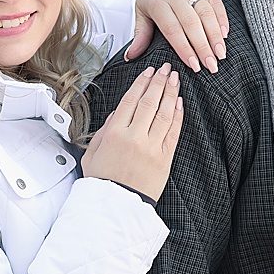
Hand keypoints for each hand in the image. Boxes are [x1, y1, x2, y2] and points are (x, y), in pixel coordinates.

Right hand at [82, 64, 183, 200]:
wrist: (117, 206)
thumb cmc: (103, 181)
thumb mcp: (93, 153)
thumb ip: (104, 131)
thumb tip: (116, 115)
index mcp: (115, 134)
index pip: (131, 100)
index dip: (141, 83)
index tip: (148, 71)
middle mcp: (135, 137)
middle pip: (150, 102)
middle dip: (159, 82)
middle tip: (166, 68)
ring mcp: (153, 147)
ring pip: (164, 114)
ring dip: (171, 93)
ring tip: (175, 79)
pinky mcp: (165, 158)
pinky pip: (173, 131)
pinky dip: (178, 115)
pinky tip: (180, 103)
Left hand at [128, 0, 228, 72]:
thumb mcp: (142, 9)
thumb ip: (140, 34)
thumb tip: (130, 57)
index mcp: (158, 3)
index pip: (173, 30)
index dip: (185, 49)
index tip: (194, 66)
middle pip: (192, 24)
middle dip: (203, 47)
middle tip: (211, 66)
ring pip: (207, 14)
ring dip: (215, 36)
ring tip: (221, 54)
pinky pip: (217, 4)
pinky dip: (222, 20)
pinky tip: (225, 36)